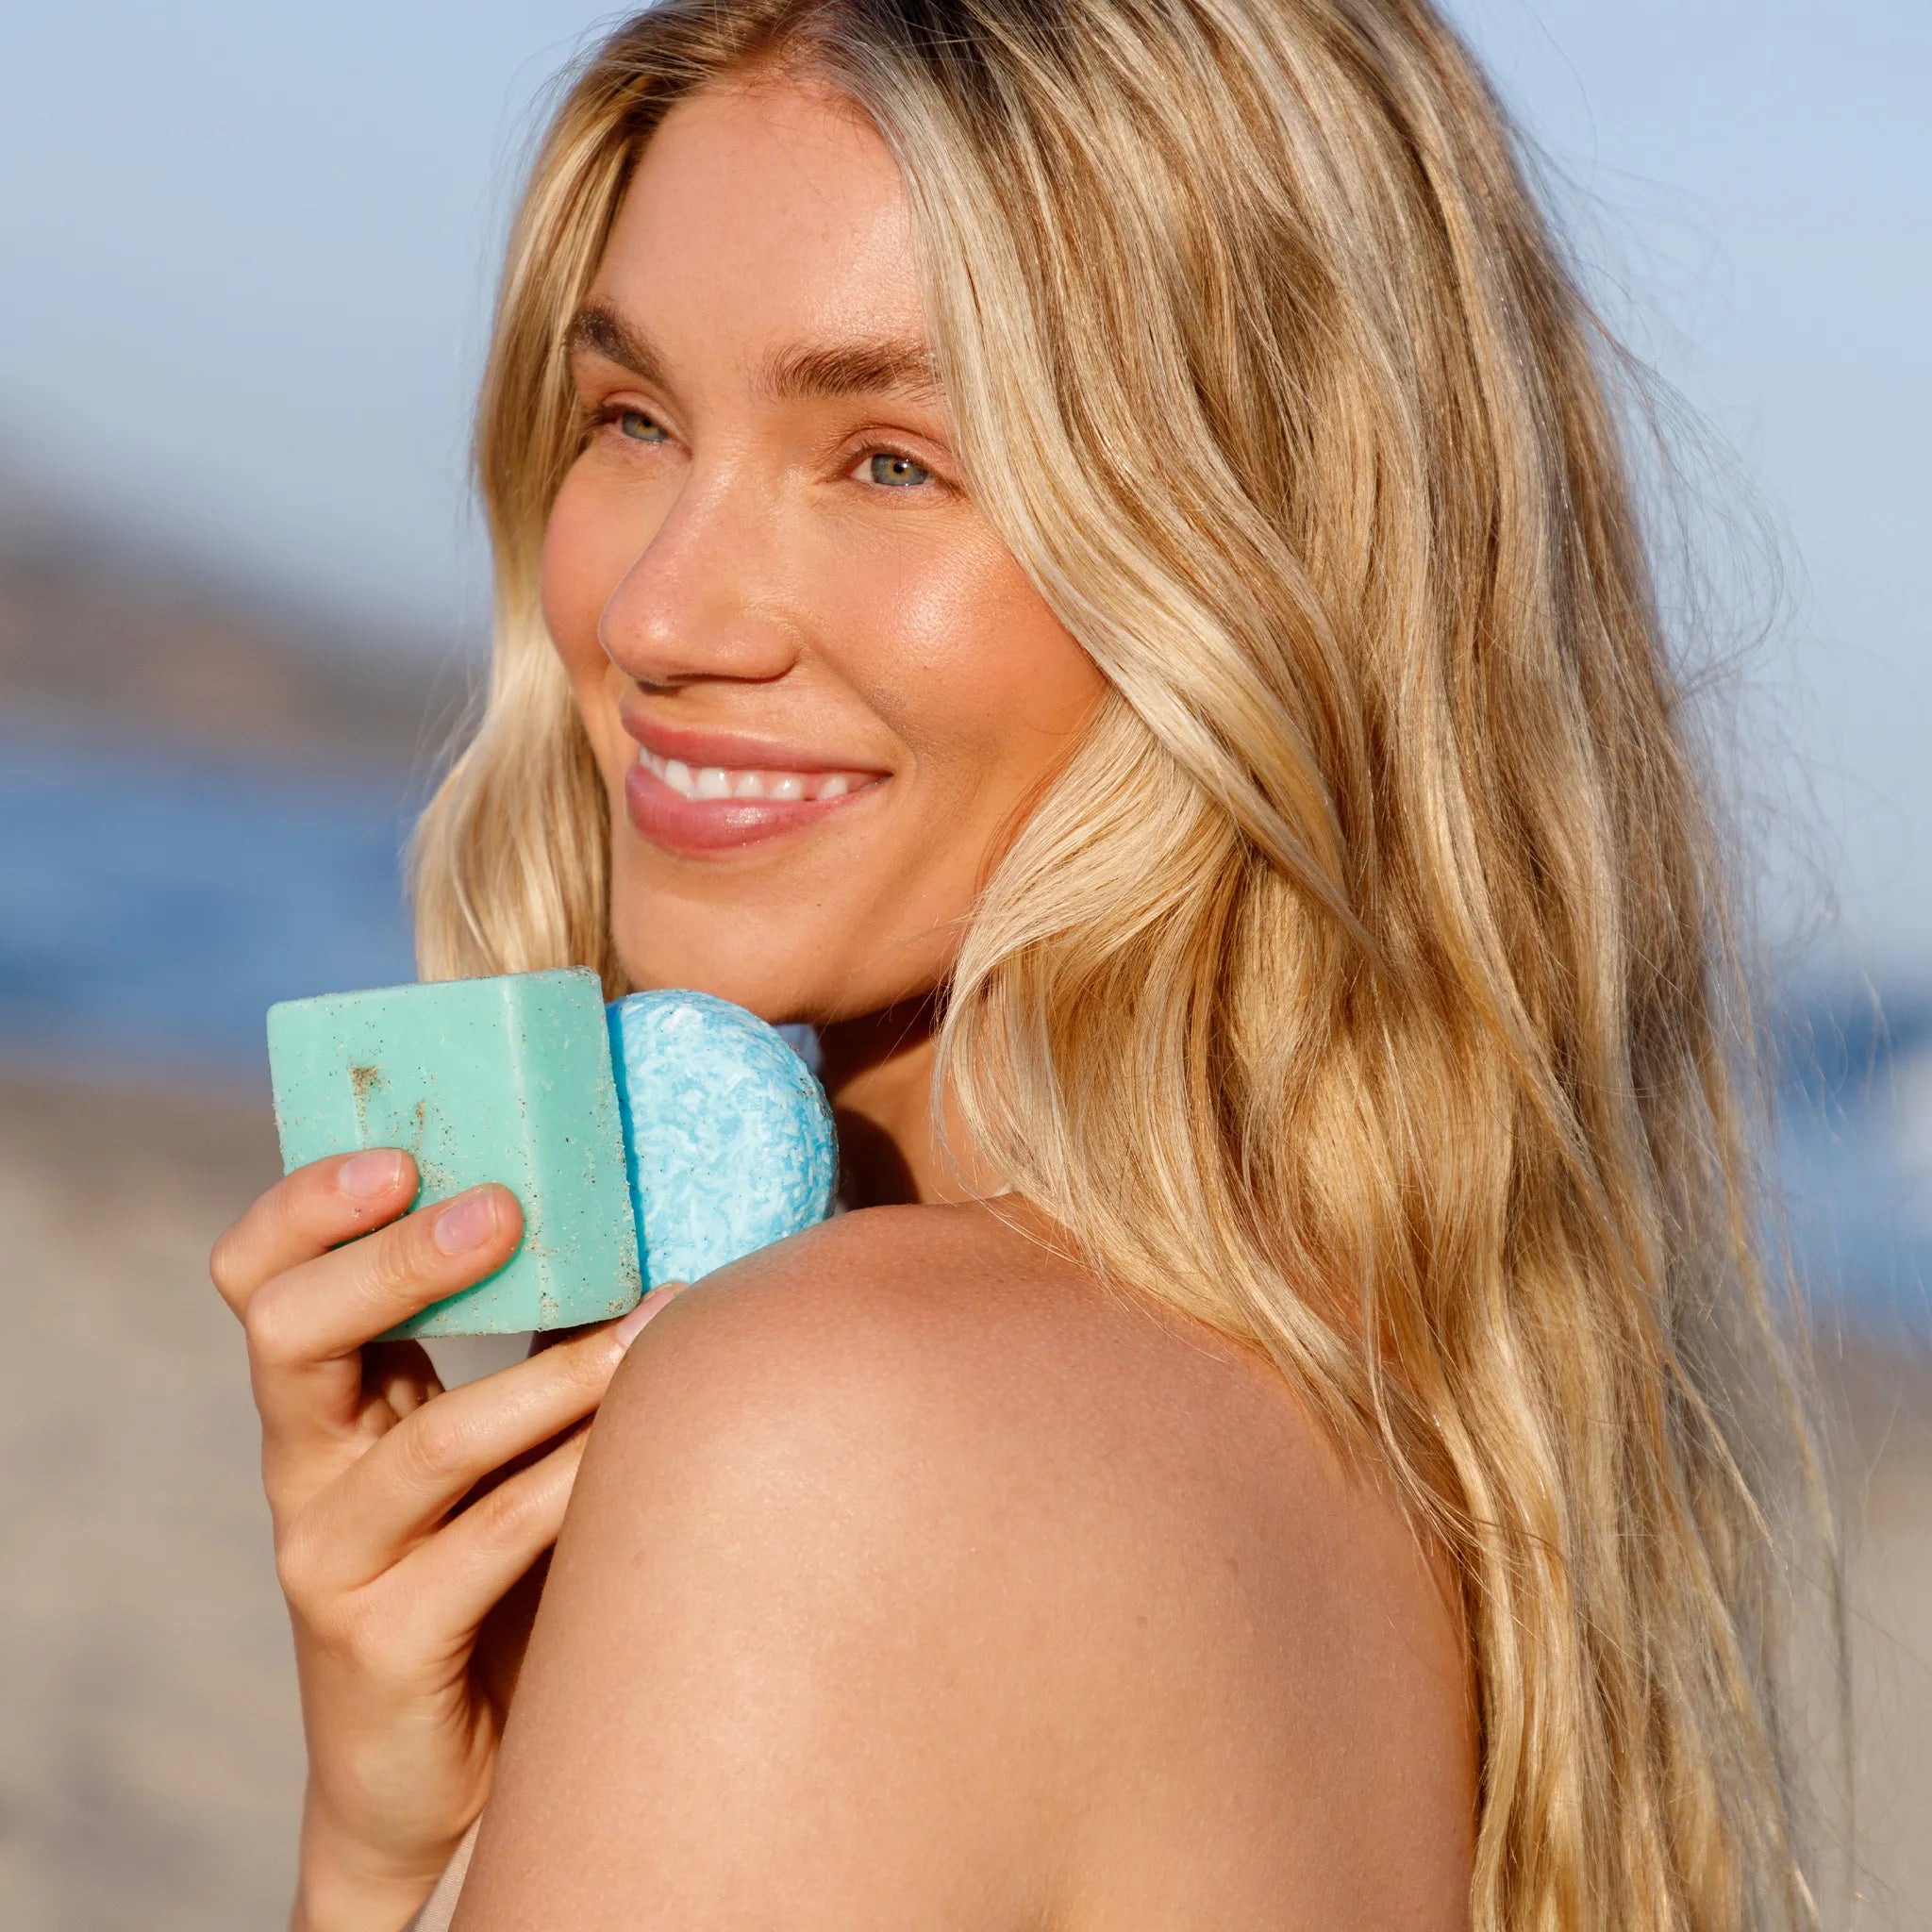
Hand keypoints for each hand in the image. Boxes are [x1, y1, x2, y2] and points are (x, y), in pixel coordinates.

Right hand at [209, 1149, 677, 1931]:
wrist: (452, 1771)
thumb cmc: (497, 1569)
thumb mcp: (493, 1442)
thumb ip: (538, 1337)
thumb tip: (659, 1211)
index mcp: (324, 1400)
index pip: (260, 1279)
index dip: (304, 1207)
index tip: (401, 1154)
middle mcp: (305, 1471)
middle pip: (291, 1334)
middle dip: (392, 1262)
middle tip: (500, 1209)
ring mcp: (333, 1562)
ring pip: (427, 1442)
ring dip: (550, 1374)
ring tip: (653, 1315)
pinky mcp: (385, 1642)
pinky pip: (491, 1540)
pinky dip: (577, 1476)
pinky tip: (648, 1434)